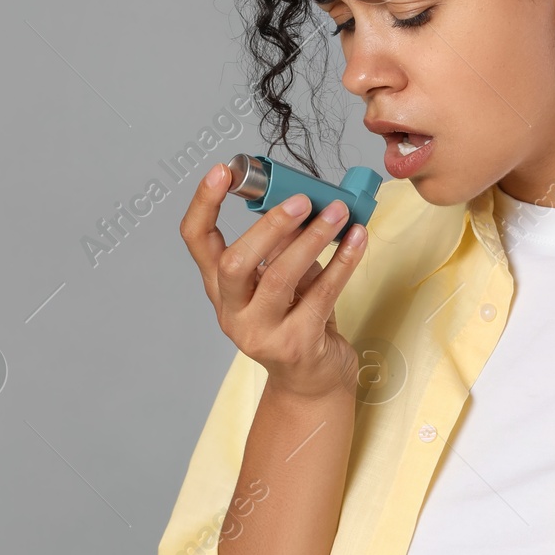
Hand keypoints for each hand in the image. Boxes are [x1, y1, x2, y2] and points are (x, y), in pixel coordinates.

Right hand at [180, 162, 367, 401]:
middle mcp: (232, 312)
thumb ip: (282, 247)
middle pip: (235, 263)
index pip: (196, 241)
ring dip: (312, 240)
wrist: (312, 383)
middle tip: (301, 200)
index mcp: (222, 289)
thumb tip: (299, 201)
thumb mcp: (283, 282)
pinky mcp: (297, 345)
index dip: (204, 204)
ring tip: (339, 213)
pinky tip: (358, 240)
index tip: (222, 170)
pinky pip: (322, 296)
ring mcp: (261, 333)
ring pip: (280, 278)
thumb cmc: (297, 322)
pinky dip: (343, 263)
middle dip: (269, 227)